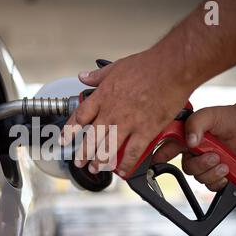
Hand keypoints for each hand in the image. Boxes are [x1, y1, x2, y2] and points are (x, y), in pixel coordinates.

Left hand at [60, 50, 192, 176]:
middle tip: (79, 162)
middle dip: (83, 153)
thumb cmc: (147, 65)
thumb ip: (97, 75)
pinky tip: (122, 170)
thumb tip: (84, 76)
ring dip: (100, 161)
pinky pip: (132, 152)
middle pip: (91, 138)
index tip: (64, 140)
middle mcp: (112, 112)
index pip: (80, 117)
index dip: (70, 131)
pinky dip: (126, 164)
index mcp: (103, 96)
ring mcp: (128, 123)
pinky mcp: (146, 130)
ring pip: (108, 148)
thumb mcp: (115, 67)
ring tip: (95, 169)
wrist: (171, 67)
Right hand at [153, 104, 235, 190]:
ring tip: (224, 163)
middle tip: (214, 156)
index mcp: (185, 139)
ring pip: (199, 178)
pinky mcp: (217, 173)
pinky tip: (226, 173)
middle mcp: (193, 153)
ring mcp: (205, 164)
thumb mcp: (209, 115)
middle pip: (187, 168)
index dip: (157, 159)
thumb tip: (191, 141)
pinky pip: (211, 186)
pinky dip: (219, 182)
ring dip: (213, 173)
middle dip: (201, 165)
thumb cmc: (228, 118)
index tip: (155, 165)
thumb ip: (197, 124)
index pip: (165, 150)